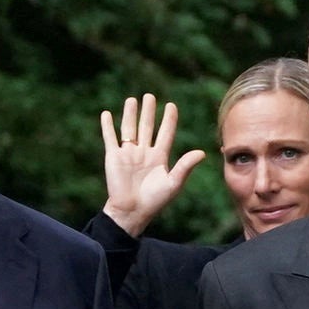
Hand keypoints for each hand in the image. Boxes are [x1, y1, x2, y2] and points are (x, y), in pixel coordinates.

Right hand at [99, 95, 203, 235]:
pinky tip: (106, 114)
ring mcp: (128, 154)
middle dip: (148, 111)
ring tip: (132, 99)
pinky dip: (107, 126)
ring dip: (130, 114)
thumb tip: (201, 152)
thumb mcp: (173, 183)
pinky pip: (110, 138)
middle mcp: (144, 152)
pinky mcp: (113, 157)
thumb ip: (185, 166)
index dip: (169, 120)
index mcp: (160, 157)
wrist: (132, 211)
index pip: (165, 133)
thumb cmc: (154, 201)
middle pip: (147, 127)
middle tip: (150, 96)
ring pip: (129, 128)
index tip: (171, 106)